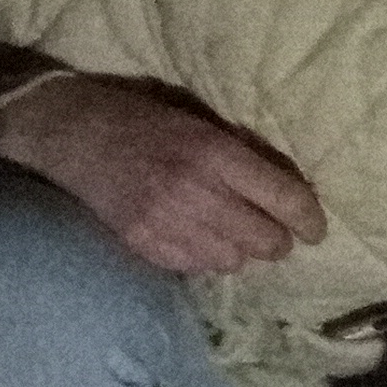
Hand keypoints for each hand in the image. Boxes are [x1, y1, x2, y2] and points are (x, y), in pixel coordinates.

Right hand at [0, 74, 324, 274]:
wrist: (69, 132)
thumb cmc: (139, 117)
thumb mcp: (197, 120)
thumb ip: (240, 154)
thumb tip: (287, 190)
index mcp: (214, 152)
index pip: (284, 199)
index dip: (309, 220)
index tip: (317, 230)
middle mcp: (196, 192)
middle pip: (265, 241)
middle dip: (276, 240)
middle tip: (272, 232)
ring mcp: (167, 224)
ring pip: (233, 262)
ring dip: (238, 251)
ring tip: (226, 231)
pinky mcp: (143, 245)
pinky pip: (196, 268)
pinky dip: (203, 259)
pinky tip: (194, 237)